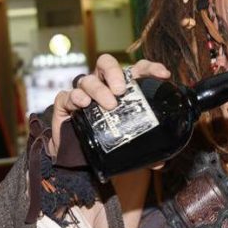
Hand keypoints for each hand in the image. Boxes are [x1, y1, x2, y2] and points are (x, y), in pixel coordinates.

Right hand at [48, 54, 170, 156]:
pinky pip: (67, 95)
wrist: (74, 158)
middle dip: (114, 72)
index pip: (136, 70)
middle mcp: (102, 86)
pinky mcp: (65, 104)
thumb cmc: (105, 142)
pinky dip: (76, 97)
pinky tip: (83, 104)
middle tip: (121, 90)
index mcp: (122, 89)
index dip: (150, 68)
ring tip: (109, 104)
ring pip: (88, 80)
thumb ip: (144, 152)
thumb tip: (160, 163)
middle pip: (106, 64)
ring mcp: (82, 93)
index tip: (163, 75)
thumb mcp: (128, 145)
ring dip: (99, 90)